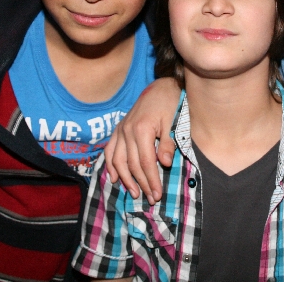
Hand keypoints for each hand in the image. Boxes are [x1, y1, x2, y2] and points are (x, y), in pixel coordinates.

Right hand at [105, 78, 179, 202]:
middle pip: (132, 164)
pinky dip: (110, 165)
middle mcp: (127, 131)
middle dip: (142, 183)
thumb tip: (163, 163)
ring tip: (134, 193)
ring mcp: (121, 130)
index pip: (146, 162)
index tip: (158, 194)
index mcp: (142, 130)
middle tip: (151, 198)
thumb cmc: (170, 103)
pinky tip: (114, 178)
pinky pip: (110, 150)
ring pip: (118, 160)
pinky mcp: (118, 129)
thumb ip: (167, 143)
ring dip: (125, 179)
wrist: (161, 86)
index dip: (151, 180)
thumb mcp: (173, 121)